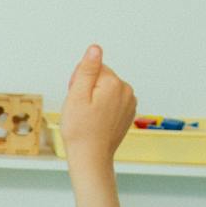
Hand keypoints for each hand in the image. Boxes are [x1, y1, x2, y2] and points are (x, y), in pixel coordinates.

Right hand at [59, 45, 136, 167]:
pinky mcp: (127, 114)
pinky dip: (103, 109)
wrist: (91, 157)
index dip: (79, 81)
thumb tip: (95, 49)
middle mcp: (126, 91)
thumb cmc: (81, 131)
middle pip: (101, 78)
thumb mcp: (77, 95)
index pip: (93, 67)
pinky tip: (96, 122)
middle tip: (80, 109)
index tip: (76, 98)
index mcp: (114, 83)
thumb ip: (87, 69)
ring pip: (107, 90)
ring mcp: (129, 103)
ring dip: (95, 100)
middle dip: (88, 89)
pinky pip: (112, 102)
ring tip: (88, 117)